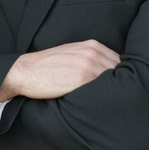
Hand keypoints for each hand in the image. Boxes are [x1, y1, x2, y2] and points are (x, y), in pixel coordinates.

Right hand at [0, 40, 119, 101]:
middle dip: (122, 84)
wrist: (26, 71)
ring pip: (114, 81)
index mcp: (92, 45)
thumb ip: (91, 57)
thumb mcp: (72, 53)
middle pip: (120, 71)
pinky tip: (100, 104)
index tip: (120, 87)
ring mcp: (88, 66)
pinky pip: (102, 90)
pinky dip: (104, 97)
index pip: (120, 61)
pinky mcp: (81, 80)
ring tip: (112, 103)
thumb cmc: (48, 65)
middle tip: (118, 97)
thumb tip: (111, 72)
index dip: (122, 76)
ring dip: (115, 92)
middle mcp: (92, 53)